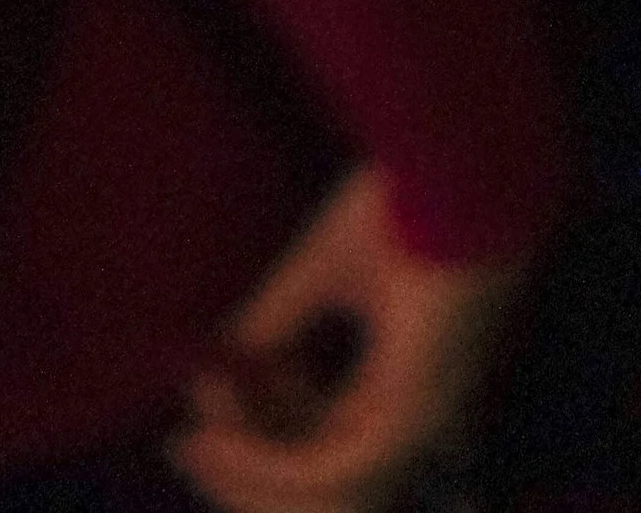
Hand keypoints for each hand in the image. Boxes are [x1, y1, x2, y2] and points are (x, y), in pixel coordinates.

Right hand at [170, 163, 525, 512]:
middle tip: (183, 449)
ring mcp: (420, 419)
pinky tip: (217, 436)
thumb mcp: (320, 272)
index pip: (328, 447)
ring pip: (322, 497)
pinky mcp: (410, 414)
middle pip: (322, 488)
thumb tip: (214, 378)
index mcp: (409, 381)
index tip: (201, 409)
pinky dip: (263, 464)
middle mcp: (420, 413)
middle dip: (244, 474)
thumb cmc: (409, 200)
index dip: (259, 441)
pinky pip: (325, 473)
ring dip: (246, 475)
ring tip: (196, 439)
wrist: (458, 160)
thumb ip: (274, 326)